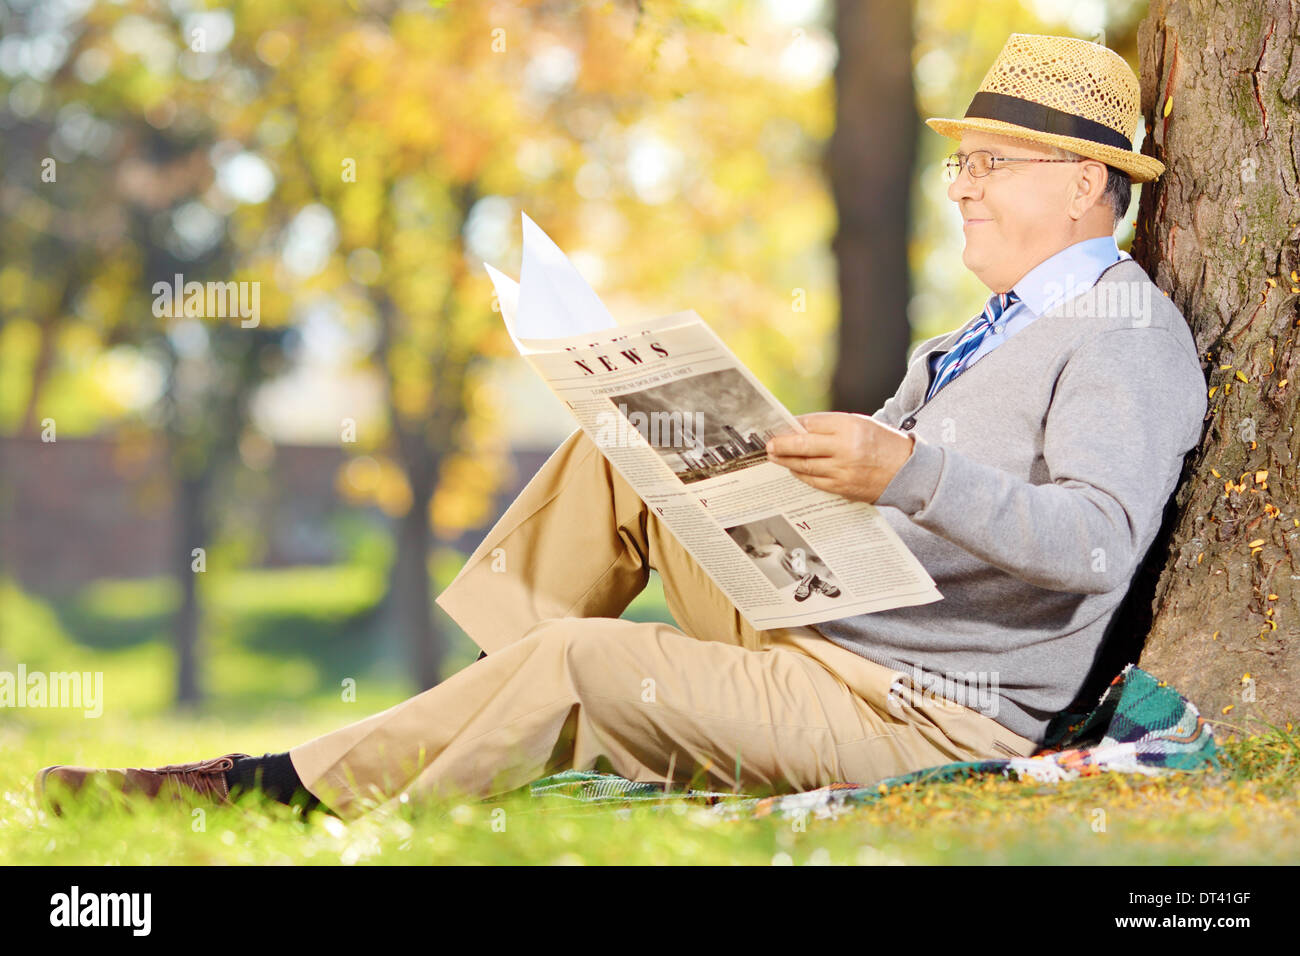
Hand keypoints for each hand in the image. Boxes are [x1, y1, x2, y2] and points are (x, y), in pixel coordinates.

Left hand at [765, 411, 914, 503]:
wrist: (908, 471)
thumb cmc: (883, 443)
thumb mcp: (861, 424)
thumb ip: (832, 426)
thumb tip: (800, 428)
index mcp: (850, 426)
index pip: (811, 423)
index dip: (793, 425)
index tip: (781, 425)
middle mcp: (845, 448)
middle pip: (802, 445)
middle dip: (781, 444)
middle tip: (768, 444)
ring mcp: (843, 470)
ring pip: (805, 465)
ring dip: (786, 461)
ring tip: (775, 456)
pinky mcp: (842, 488)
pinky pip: (814, 481)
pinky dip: (801, 474)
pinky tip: (793, 469)